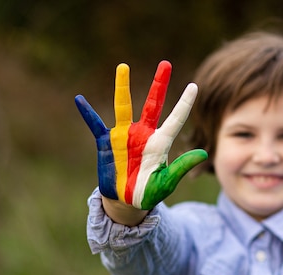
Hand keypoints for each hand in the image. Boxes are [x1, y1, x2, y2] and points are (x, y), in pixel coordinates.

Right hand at [75, 61, 206, 209]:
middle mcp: (143, 134)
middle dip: (159, 85)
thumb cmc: (150, 192)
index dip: (184, 103)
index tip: (194, 86)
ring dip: (123, 87)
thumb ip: (181, 167)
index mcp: (160, 144)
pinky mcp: (106, 143)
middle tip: (166, 64)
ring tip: (123, 67)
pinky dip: (88, 112)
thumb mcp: (167, 182)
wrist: (127, 202)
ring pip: (123, 106)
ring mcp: (124, 136)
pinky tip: (80, 99)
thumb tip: (203, 153)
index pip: (176, 120)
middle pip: (153, 104)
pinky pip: (95, 124)